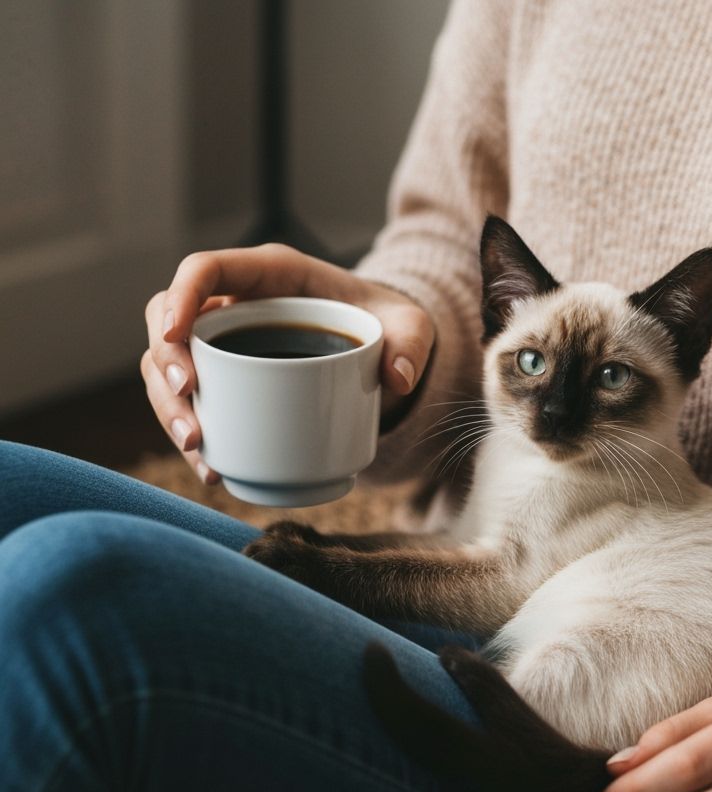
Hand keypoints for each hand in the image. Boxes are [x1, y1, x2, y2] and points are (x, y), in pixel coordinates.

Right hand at [141, 244, 433, 482]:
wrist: (381, 347)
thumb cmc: (387, 324)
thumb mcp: (410, 327)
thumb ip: (412, 344)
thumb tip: (398, 379)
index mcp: (270, 274)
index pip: (205, 269)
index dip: (180, 297)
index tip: (175, 337)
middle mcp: (235, 304)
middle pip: (168, 319)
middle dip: (167, 364)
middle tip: (191, 405)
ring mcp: (225, 342)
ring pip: (167, 365)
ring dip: (170, 407)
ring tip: (197, 447)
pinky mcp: (227, 380)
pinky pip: (191, 402)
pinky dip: (193, 436)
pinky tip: (211, 468)